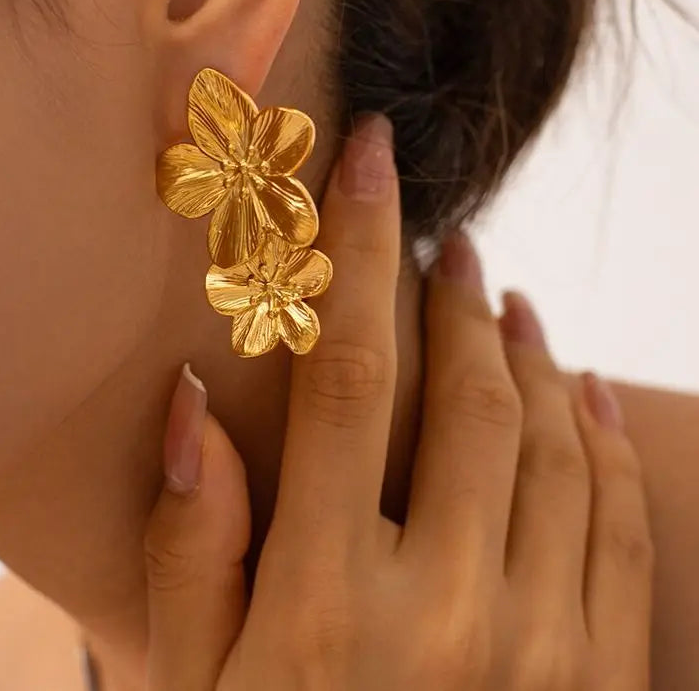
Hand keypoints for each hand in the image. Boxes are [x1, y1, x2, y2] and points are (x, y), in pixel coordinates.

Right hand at [143, 114, 652, 689]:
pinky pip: (615, 523)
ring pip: (552, 443)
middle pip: (466, 393)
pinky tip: (576, 385)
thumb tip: (194, 406)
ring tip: (501, 292)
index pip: (351, 376)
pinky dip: (599, 437)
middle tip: (444, 233)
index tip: (373, 162)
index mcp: (327, 603)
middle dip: (453, 291)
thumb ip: (187, 550)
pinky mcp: (598, 681)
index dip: (359, 252)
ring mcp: (543, 651)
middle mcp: (448, 613)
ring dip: (528, 348)